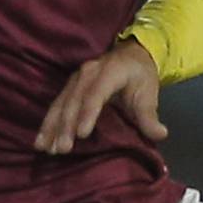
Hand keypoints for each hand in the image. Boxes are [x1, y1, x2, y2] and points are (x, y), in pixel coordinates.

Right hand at [35, 39, 165, 154]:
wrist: (130, 54)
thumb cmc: (140, 75)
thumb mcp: (149, 92)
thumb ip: (150, 115)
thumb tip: (160, 134)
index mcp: (109, 72)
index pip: (95, 95)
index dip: (87, 114)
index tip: (82, 134)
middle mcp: (87, 73)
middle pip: (73, 101)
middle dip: (65, 126)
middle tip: (62, 148)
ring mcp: (75, 79)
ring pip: (60, 104)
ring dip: (51, 127)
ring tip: (45, 147)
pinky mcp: (69, 86)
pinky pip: (56, 105)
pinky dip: (48, 123)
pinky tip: (41, 140)